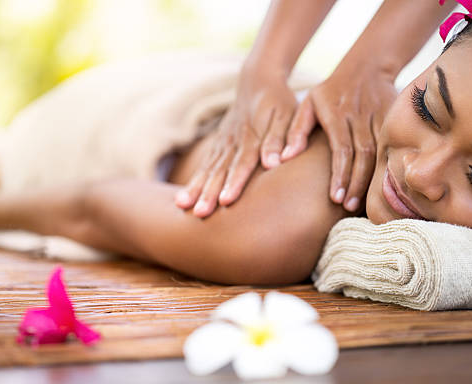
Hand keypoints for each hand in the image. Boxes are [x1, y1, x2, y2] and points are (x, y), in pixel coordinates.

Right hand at [174, 67, 297, 217]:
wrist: (257, 81)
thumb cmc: (279, 102)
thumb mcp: (288, 116)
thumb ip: (281, 139)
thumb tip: (275, 163)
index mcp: (251, 136)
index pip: (243, 163)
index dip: (235, 182)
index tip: (226, 201)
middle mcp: (233, 142)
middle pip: (220, 170)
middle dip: (209, 193)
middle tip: (200, 213)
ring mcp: (222, 143)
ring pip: (207, 169)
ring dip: (196, 189)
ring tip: (183, 206)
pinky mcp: (217, 145)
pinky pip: (203, 166)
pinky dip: (193, 182)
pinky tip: (183, 199)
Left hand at [281, 64, 397, 211]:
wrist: (367, 66)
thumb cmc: (330, 91)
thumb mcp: (308, 104)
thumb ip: (296, 130)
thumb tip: (284, 157)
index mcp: (336, 113)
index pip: (340, 148)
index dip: (340, 174)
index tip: (336, 197)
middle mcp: (359, 116)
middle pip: (362, 154)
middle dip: (356, 182)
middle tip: (348, 206)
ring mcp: (379, 117)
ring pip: (380, 153)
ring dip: (371, 180)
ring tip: (362, 205)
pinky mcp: (393, 120)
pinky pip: (392, 147)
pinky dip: (388, 169)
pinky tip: (381, 189)